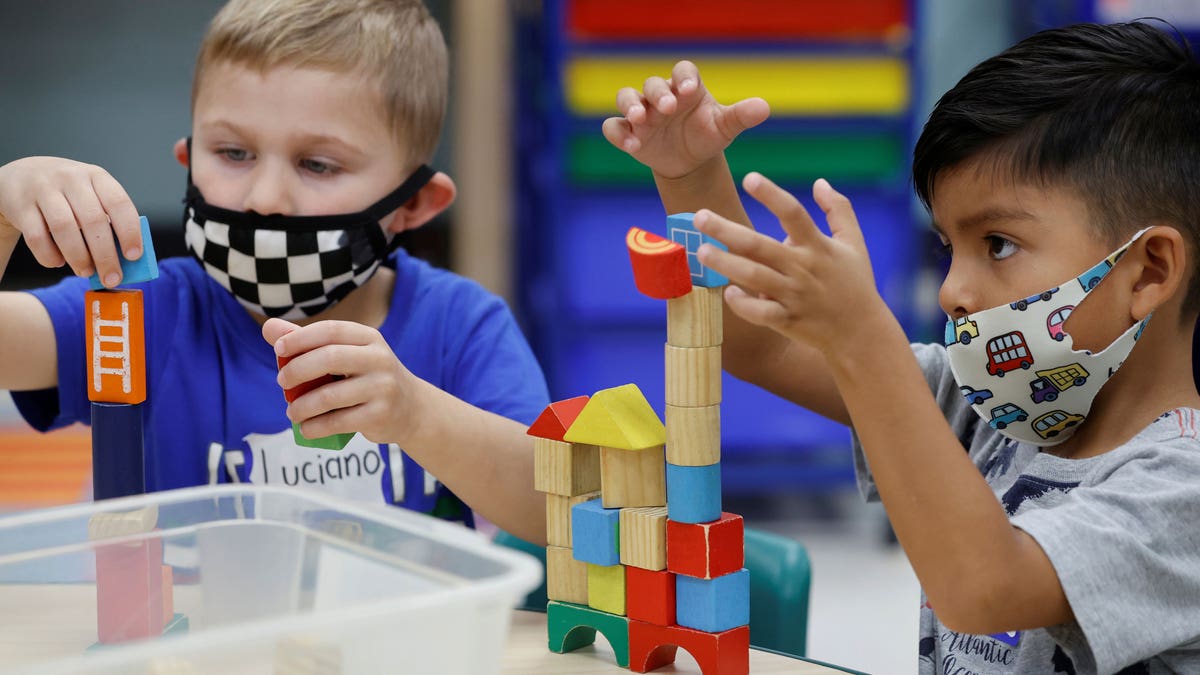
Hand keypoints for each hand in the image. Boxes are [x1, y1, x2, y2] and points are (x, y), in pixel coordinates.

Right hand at [0, 157, 141, 286]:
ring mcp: (43, 189)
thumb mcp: (91, 195)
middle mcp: (71, 178)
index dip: (129, 232)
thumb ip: (108, 221)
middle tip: (112, 278)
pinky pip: (37, 237)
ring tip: (86, 273)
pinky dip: (50, 255)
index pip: (119, 203)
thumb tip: (125, 261)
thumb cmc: (68, 194)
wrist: (21, 177)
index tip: (134, 257)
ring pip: (64, 228)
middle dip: (106, 255)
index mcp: (97, 176)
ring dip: (79, 257)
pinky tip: (58, 262)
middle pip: (93, 220)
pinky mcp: (20, 205)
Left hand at [264, 318, 421, 444]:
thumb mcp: (346, 354)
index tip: (279, 350)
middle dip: (298, 370)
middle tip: (282, 382)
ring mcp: (382, 387)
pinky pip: (339, 422)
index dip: (301, 338)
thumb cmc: (367, 377)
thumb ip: (308, 342)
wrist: (411, 408)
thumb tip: (269, 328)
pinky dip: (316, 427)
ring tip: (292, 412)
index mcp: (368, 338)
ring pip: (331, 395)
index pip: (331, 330)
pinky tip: (306, 428)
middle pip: (330, 358)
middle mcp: (379, 358)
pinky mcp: (380, 414)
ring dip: (302, 406)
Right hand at [601, 60, 769, 179]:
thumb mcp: (725, 127)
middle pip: (653, 84)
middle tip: (668, 108)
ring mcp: (641, 113)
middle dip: (658, 94)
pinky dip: (619, 134)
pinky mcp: (628, 132)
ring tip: (641, 121)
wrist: (689, 162)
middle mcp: (661, 96)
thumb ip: (741, 116)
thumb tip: (764, 108)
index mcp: (687, 88)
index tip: (689, 89)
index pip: (683, 71)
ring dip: (631, 106)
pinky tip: (633, 147)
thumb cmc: (707, 136)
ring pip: (626, 98)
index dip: (684, 77)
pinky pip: (614, 128)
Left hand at [694, 173, 887, 354]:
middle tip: (699, 216)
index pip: (793, 213)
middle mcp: (803, 268)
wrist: (861, 332)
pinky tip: (727, 293)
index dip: (771, 194)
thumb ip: (839, 209)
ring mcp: (794, 295)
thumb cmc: (855, 283)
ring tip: (701, 252)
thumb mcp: (854, 242)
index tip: (749, 178)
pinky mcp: (788, 320)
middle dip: (727, 230)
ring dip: (726, 264)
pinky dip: (743, 305)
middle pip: (760, 245)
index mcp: (818, 246)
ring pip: (755, 278)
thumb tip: (820, 182)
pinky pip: (761, 313)